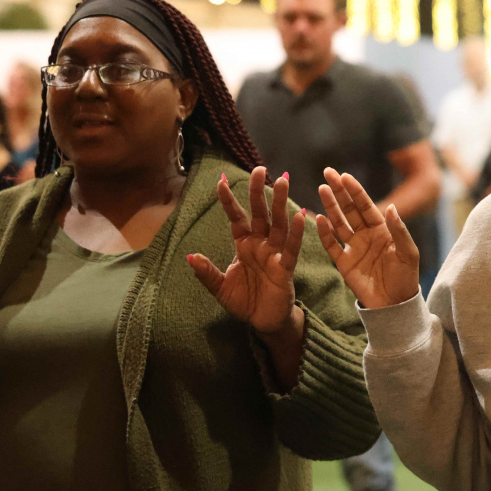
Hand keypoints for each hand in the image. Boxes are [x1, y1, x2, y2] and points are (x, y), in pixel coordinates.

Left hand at [189, 167, 305, 336]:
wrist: (263, 322)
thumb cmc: (244, 301)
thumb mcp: (220, 288)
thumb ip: (207, 272)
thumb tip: (190, 256)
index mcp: (244, 245)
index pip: (236, 218)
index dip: (229, 201)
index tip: (221, 182)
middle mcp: (261, 244)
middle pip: (260, 213)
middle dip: (259, 192)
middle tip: (261, 168)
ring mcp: (274, 254)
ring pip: (278, 224)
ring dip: (280, 203)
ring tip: (282, 181)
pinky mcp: (285, 268)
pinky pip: (291, 248)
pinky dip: (296, 233)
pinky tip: (299, 215)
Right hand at [315, 167, 421, 309]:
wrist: (395, 305)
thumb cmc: (406, 277)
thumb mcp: (408, 252)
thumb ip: (399, 230)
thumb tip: (390, 207)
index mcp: (382, 229)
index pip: (366, 205)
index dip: (355, 191)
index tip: (345, 175)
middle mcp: (366, 235)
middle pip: (349, 209)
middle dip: (339, 191)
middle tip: (327, 172)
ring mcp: (354, 248)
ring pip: (339, 223)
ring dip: (330, 206)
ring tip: (322, 189)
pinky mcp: (344, 263)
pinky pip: (332, 245)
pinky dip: (324, 232)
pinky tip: (318, 218)